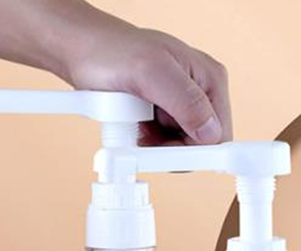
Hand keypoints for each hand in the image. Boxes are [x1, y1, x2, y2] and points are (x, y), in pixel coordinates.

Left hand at [64, 21, 231, 145]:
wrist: (81, 50)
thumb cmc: (110, 51)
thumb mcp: (151, 72)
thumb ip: (185, 101)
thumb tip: (211, 133)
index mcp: (211, 79)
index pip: (220, 136)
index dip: (194, 148)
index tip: (167, 146)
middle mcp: (203, 92)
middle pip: (202, 146)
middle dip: (173, 146)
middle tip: (148, 130)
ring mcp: (185, 104)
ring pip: (183, 149)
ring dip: (158, 145)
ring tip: (140, 122)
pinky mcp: (168, 114)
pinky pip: (167, 144)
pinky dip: (150, 142)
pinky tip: (138, 124)